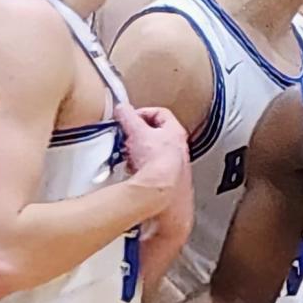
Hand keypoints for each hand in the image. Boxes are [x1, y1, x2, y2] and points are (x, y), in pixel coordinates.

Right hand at [115, 103, 191, 223]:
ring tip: (129, 159)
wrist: (163, 195)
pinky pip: (153, 172)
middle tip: (127, 139)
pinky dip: (141, 171)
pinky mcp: (169, 184)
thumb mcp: (136, 131)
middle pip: (156, 135)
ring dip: (138, 155)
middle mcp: (180, 149)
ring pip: (153, 154)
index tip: (129, 118)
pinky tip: (135, 175)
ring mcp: (175, 168)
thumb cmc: (157, 163)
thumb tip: (122, 108)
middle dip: (138, 136)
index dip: (142, 112)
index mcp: (175, 132)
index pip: (160, 113)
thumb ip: (127, 116)